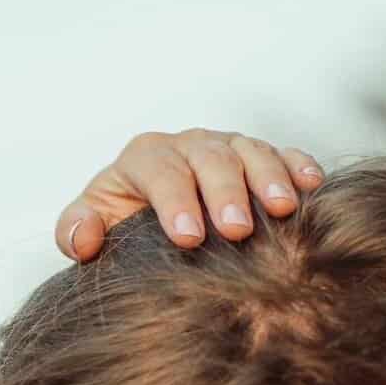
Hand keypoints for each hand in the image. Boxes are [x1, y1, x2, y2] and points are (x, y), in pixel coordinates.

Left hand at [54, 129, 324, 260]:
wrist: (147, 223)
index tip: (187, 238)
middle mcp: (187, 145)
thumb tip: (84, 237)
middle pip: (209, 158)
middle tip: (236, 230)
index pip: (159, 171)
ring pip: (250, 151)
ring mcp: (226, 148)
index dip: (174, 201)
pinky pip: (281, 154)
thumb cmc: (118, 227)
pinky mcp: (257, 158)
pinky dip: (297, 166)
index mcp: (144, 158)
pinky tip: (311, 187)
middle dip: (224, 192)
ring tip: (282, 209)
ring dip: (268, 178)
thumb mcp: (89, 227)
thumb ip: (74, 230)